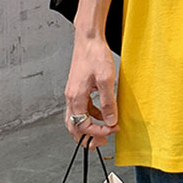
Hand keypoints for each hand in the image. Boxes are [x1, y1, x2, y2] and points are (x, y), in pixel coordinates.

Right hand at [64, 34, 120, 148]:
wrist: (88, 39)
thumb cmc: (95, 55)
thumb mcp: (106, 80)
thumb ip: (107, 102)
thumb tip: (110, 120)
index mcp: (75, 97)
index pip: (82, 125)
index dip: (97, 131)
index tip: (111, 130)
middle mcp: (71, 97)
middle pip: (73, 127)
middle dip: (87, 137)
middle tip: (101, 142)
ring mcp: (74, 93)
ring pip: (77, 118)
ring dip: (90, 127)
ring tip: (105, 130)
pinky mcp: (78, 88)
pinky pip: (82, 108)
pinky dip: (91, 115)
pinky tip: (103, 114)